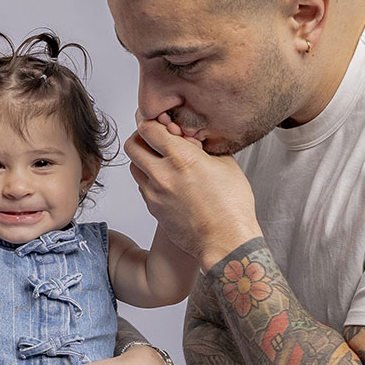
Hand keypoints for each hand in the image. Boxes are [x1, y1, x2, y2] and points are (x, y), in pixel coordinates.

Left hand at [124, 113, 259, 268]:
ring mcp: (154, 193)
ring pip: (133, 166)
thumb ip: (203, 146)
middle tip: (156, 140)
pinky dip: (150, 179)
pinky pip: (142, 186)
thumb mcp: (225, 164)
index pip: (148, 127)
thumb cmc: (232, 206)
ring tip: (162, 161)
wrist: (225, 242)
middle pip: (133, 144)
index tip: (163, 125)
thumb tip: (191, 137)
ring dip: (144, 159)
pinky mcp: (153, 208)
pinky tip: (167, 181)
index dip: (154, 122)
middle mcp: (162, 173)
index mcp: (182, 157)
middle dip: (142, 138)